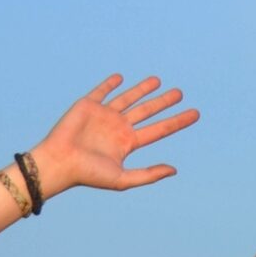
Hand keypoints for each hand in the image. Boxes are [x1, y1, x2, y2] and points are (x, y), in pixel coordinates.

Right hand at [29, 75, 201, 193]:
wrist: (59, 162)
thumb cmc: (88, 174)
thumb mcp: (123, 179)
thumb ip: (149, 175)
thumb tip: (175, 170)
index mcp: (128, 142)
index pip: (160, 129)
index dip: (178, 121)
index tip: (196, 113)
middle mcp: (119, 127)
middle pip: (147, 111)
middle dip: (163, 102)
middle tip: (180, 93)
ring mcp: (104, 116)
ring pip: (128, 98)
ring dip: (142, 89)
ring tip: (157, 80)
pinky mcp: (87, 106)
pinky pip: (100, 92)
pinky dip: (110, 84)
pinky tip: (120, 78)